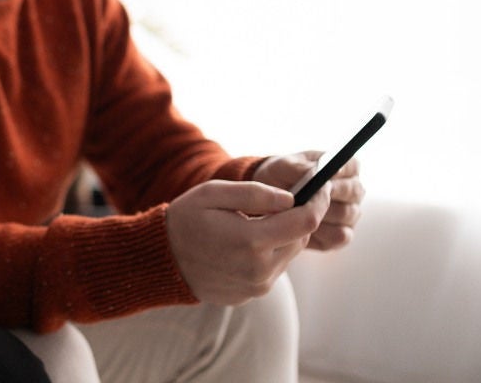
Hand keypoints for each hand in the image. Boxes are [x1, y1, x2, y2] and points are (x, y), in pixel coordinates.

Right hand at [165, 180, 327, 304]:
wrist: (161, 261)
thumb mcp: (212, 194)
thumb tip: (291, 198)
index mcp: (251, 240)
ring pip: (289, 254)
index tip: (319, 185)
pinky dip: (267, 253)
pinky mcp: (252, 294)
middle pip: (302, 238)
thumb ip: (254, 193)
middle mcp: (260, 269)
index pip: (307, 221)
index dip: (318, 199)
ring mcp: (257, 286)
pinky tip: (242, 243)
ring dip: (281, 236)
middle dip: (296, 218)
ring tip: (252, 223)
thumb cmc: (185, 221)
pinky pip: (273, 269)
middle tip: (278, 203)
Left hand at [254, 152, 364, 249]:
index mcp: (343, 168)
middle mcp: (352, 191)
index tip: (325, 177)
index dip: (341, 171)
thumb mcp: (282, 167)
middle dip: (330, 194)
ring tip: (300, 211)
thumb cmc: (280, 178)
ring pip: (346, 214)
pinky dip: (322, 233)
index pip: (352, 166)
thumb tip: (314, 171)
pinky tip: (304, 229)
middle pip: (353, 192)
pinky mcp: (342, 235)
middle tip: (308, 196)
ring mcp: (349, 214)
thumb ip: (297, 167)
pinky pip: (339, 235)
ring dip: (322, 213)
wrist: (271, 203)